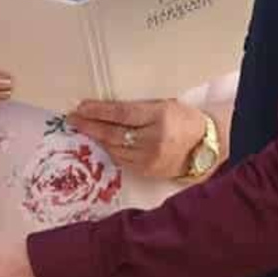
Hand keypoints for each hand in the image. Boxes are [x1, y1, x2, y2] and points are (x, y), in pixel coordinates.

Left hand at [67, 99, 209, 180]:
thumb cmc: (183, 119)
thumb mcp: (163, 105)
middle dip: (89, 125)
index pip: (121, 113)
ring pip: (114, 148)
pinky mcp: (147, 171)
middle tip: (72, 118)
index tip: (81, 106)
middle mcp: (154, 139)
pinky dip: (110, 149)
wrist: (205, 146)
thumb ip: (138, 107)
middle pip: (113, 132)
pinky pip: (121, 160)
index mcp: (160, 116)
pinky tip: (102, 142)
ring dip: (97, 138)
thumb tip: (105, 108)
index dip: (98, 110)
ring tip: (83, 128)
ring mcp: (150, 158)